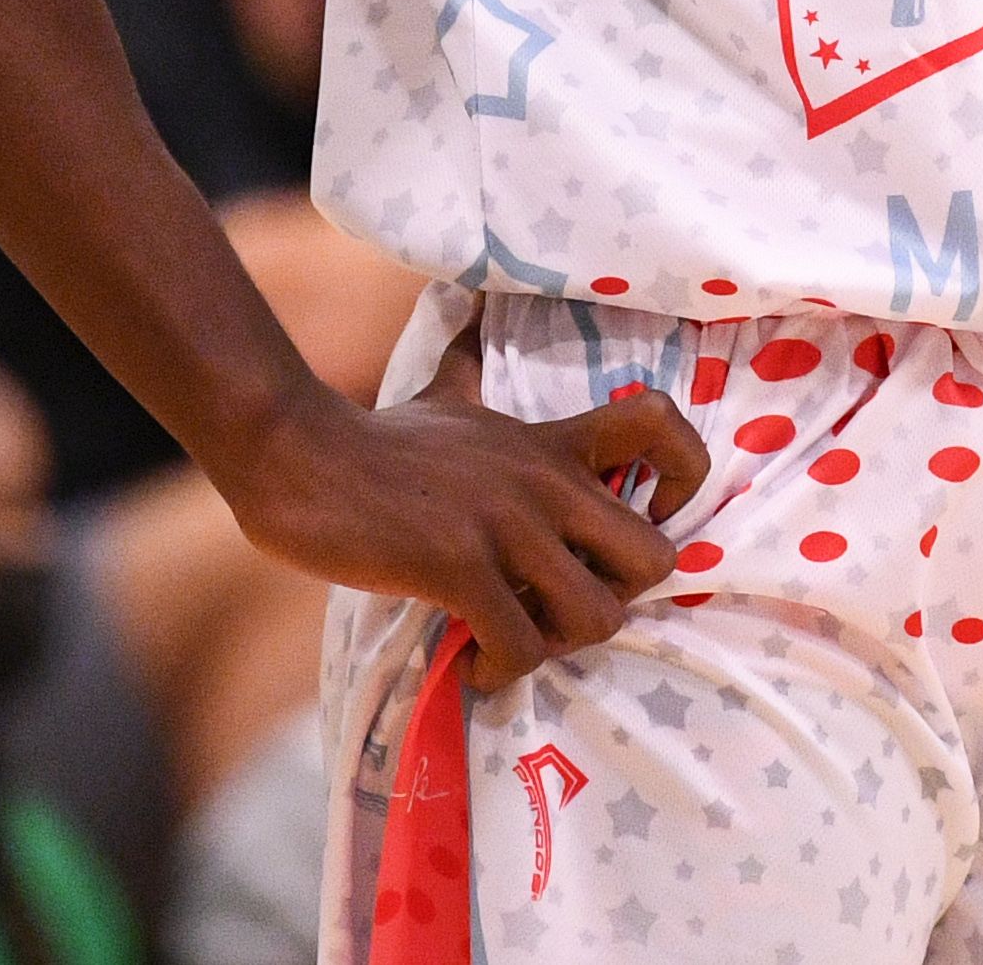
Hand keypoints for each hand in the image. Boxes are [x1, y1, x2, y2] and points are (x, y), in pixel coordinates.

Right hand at [221, 376, 704, 691]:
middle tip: (565, 608)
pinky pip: (521, 645)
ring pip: (597, 616)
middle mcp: (543, 481)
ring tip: (519, 640)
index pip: (661, 423)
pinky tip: (474, 662)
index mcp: (549, 442)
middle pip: (654, 558)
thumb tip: (470, 312)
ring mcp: (505, 525)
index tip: (645, 518)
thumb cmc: (375, 438)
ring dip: (562, 646)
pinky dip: (505, 670)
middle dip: (618, 599)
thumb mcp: (445, 392)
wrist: (299, 455)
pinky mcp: (458, 567)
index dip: (682, 479)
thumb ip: (473, 369)